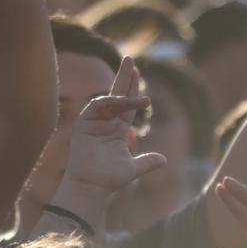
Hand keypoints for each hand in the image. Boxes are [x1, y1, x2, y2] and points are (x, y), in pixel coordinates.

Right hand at [62, 57, 166, 193]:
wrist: (91, 188)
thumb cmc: (109, 180)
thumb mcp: (133, 168)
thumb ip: (147, 162)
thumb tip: (164, 160)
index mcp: (117, 130)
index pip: (127, 105)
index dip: (134, 90)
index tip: (138, 74)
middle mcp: (105, 123)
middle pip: (116, 95)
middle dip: (123, 77)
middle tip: (129, 59)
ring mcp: (93, 123)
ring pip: (108, 100)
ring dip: (122, 92)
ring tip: (140, 92)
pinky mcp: (83, 125)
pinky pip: (95, 107)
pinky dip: (106, 101)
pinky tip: (118, 100)